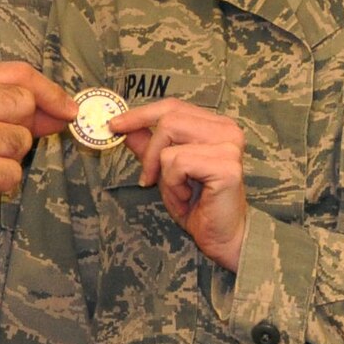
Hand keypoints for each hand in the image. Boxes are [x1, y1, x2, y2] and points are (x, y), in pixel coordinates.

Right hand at [0, 62, 76, 233]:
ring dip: (10, 157)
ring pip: (21, 141)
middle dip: (22, 128)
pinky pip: (12, 172)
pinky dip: (3, 181)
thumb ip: (15, 108)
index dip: (50, 91)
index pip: (17, 73)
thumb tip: (66, 110)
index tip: (69, 109)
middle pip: (24, 104)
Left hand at [113, 97, 247, 271]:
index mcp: (216, 126)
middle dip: (150, 153)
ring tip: (179, 191)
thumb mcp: (166, 172)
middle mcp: (227, 130)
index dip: (141, 114)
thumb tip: (125, 127)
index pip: (173, 107)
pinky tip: (188, 197)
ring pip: (170, 143)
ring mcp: (230, 146)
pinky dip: (173, 185)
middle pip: (169, 120)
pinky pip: (177, 163)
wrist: (222, 236)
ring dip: (164, 173)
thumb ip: (149, 147)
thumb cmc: (198, 205)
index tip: (114, 125)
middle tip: (149, 179)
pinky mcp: (227, 166)